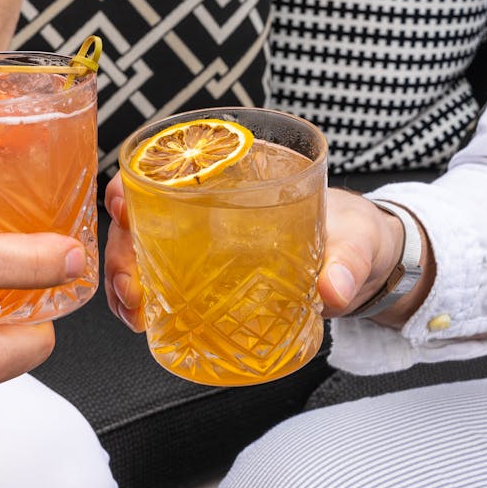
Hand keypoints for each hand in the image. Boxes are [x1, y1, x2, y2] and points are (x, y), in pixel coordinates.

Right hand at [103, 176, 428, 331]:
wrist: (364, 265)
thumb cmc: (355, 234)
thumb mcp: (357, 242)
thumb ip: (348, 263)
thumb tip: (332, 290)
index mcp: (237, 176)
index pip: (168, 166)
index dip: (134, 182)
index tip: (123, 204)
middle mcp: (209, 206)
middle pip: (142, 216)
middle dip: (122, 249)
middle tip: (131, 287)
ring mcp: (203, 242)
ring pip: (142, 250)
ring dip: (126, 280)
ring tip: (134, 313)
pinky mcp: (208, 276)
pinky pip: (162, 281)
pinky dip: (144, 300)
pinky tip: (144, 321)